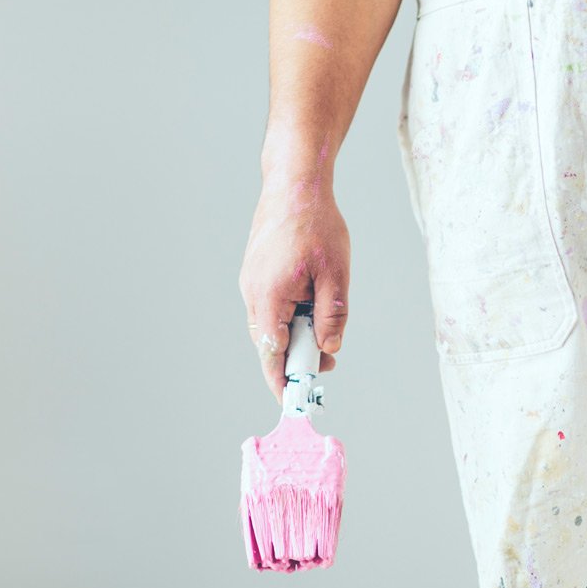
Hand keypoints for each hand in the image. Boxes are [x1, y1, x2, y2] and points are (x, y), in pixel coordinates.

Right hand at [238, 174, 350, 402]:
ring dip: (294, 337)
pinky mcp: (255, 275)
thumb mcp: (335, 275)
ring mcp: (250, 283)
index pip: (271, 353)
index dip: (282, 381)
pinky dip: (288, 318)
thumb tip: (328, 350)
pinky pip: (269, 308)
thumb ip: (332, 316)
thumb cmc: (316, 225)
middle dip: (295, 360)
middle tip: (326, 364)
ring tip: (324, 337)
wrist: (294, 185)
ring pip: (269, 326)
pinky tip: (310, 311)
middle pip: (269, 343)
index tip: (294, 402)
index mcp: (269, 297)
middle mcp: (252, 293)